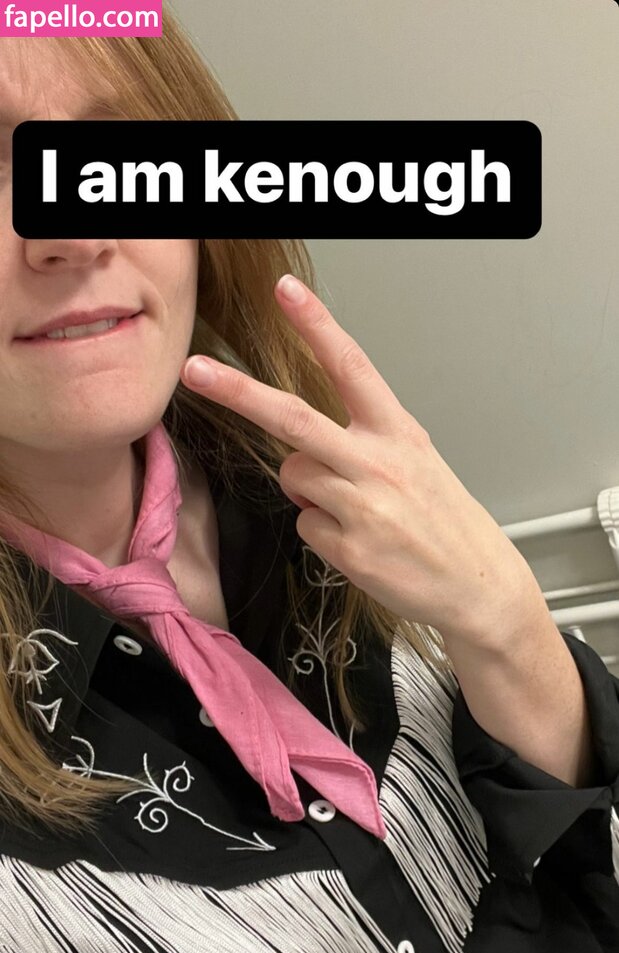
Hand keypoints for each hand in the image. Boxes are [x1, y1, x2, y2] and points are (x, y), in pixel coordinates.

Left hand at [180, 274, 539, 646]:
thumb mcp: (416, 461)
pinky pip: (305, 524)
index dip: (317, 325)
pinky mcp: (350, 548)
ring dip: (308, 491)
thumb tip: (305, 449)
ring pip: (293, 477)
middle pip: (294, 418)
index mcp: (398, 432)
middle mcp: (378, 462)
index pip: (351, 366)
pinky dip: (322, 532)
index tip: (286, 292)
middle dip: (238, 392)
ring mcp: (362, 506)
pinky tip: (359, 542)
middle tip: (195, 370)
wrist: (476, 582)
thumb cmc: (444, 520)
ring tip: (356, 512)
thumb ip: (361, 443)